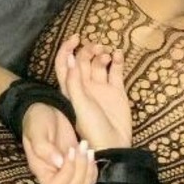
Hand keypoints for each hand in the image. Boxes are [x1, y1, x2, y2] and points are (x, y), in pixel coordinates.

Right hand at [22, 103, 96, 183]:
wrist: (48, 110)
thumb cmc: (38, 120)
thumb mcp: (36, 130)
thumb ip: (43, 147)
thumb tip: (59, 163)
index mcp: (41, 171)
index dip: (67, 174)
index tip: (69, 151)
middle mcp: (54, 177)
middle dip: (81, 172)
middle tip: (81, 147)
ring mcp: (67, 174)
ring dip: (88, 171)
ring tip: (87, 149)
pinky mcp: (78, 169)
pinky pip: (90, 181)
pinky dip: (94, 169)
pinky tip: (90, 152)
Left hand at [53, 35, 132, 149]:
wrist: (114, 145)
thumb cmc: (92, 128)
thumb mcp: (80, 105)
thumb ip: (75, 83)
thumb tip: (72, 58)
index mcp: (71, 90)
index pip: (65, 64)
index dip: (67, 49)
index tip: (76, 38)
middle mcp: (85, 87)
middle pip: (83, 61)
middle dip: (88, 50)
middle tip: (96, 47)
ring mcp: (101, 88)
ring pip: (99, 64)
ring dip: (101, 54)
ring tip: (106, 54)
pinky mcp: (116, 91)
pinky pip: (115, 71)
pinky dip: (117, 61)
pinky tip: (118, 55)